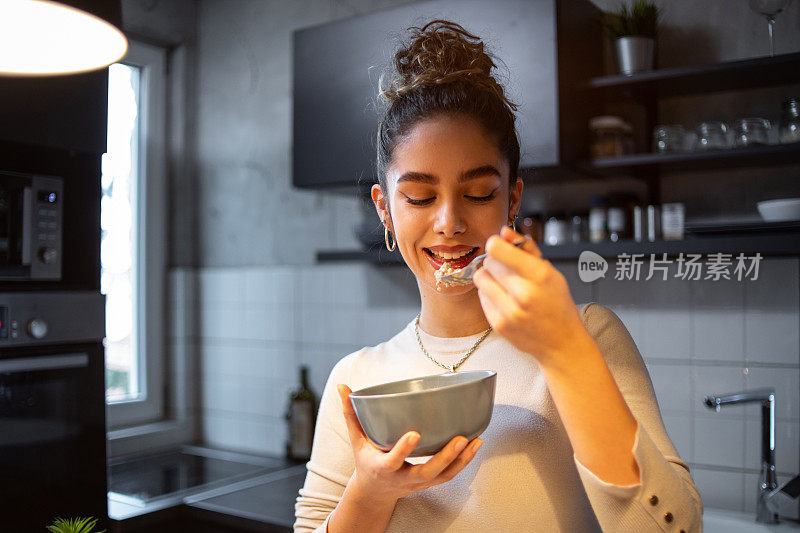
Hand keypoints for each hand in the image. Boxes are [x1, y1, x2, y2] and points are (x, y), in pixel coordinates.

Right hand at [337, 384, 482, 503]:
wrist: (375, 493)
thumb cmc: (366, 460)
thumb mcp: (356, 440)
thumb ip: (351, 414)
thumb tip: (343, 387)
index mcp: (383, 467)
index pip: (393, 460)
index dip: (404, 449)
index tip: (414, 434)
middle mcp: (403, 478)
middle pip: (427, 471)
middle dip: (445, 456)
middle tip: (459, 438)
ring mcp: (419, 482)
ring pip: (444, 475)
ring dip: (462, 459)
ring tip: (476, 440)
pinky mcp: (430, 482)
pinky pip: (450, 474)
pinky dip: (464, 461)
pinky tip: (475, 444)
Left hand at [473, 226, 593, 368]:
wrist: (562, 343)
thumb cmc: (557, 304)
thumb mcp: (550, 272)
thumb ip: (526, 249)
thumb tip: (504, 232)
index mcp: (539, 275)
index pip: (497, 249)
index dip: (495, 243)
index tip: (499, 246)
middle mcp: (523, 293)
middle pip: (488, 262)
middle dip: (496, 261)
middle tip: (507, 269)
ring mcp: (509, 311)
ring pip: (480, 279)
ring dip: (489, 277)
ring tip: (504, 283)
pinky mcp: (498, 324)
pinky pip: (481, 297)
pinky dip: (490, 295)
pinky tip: (505, 300)